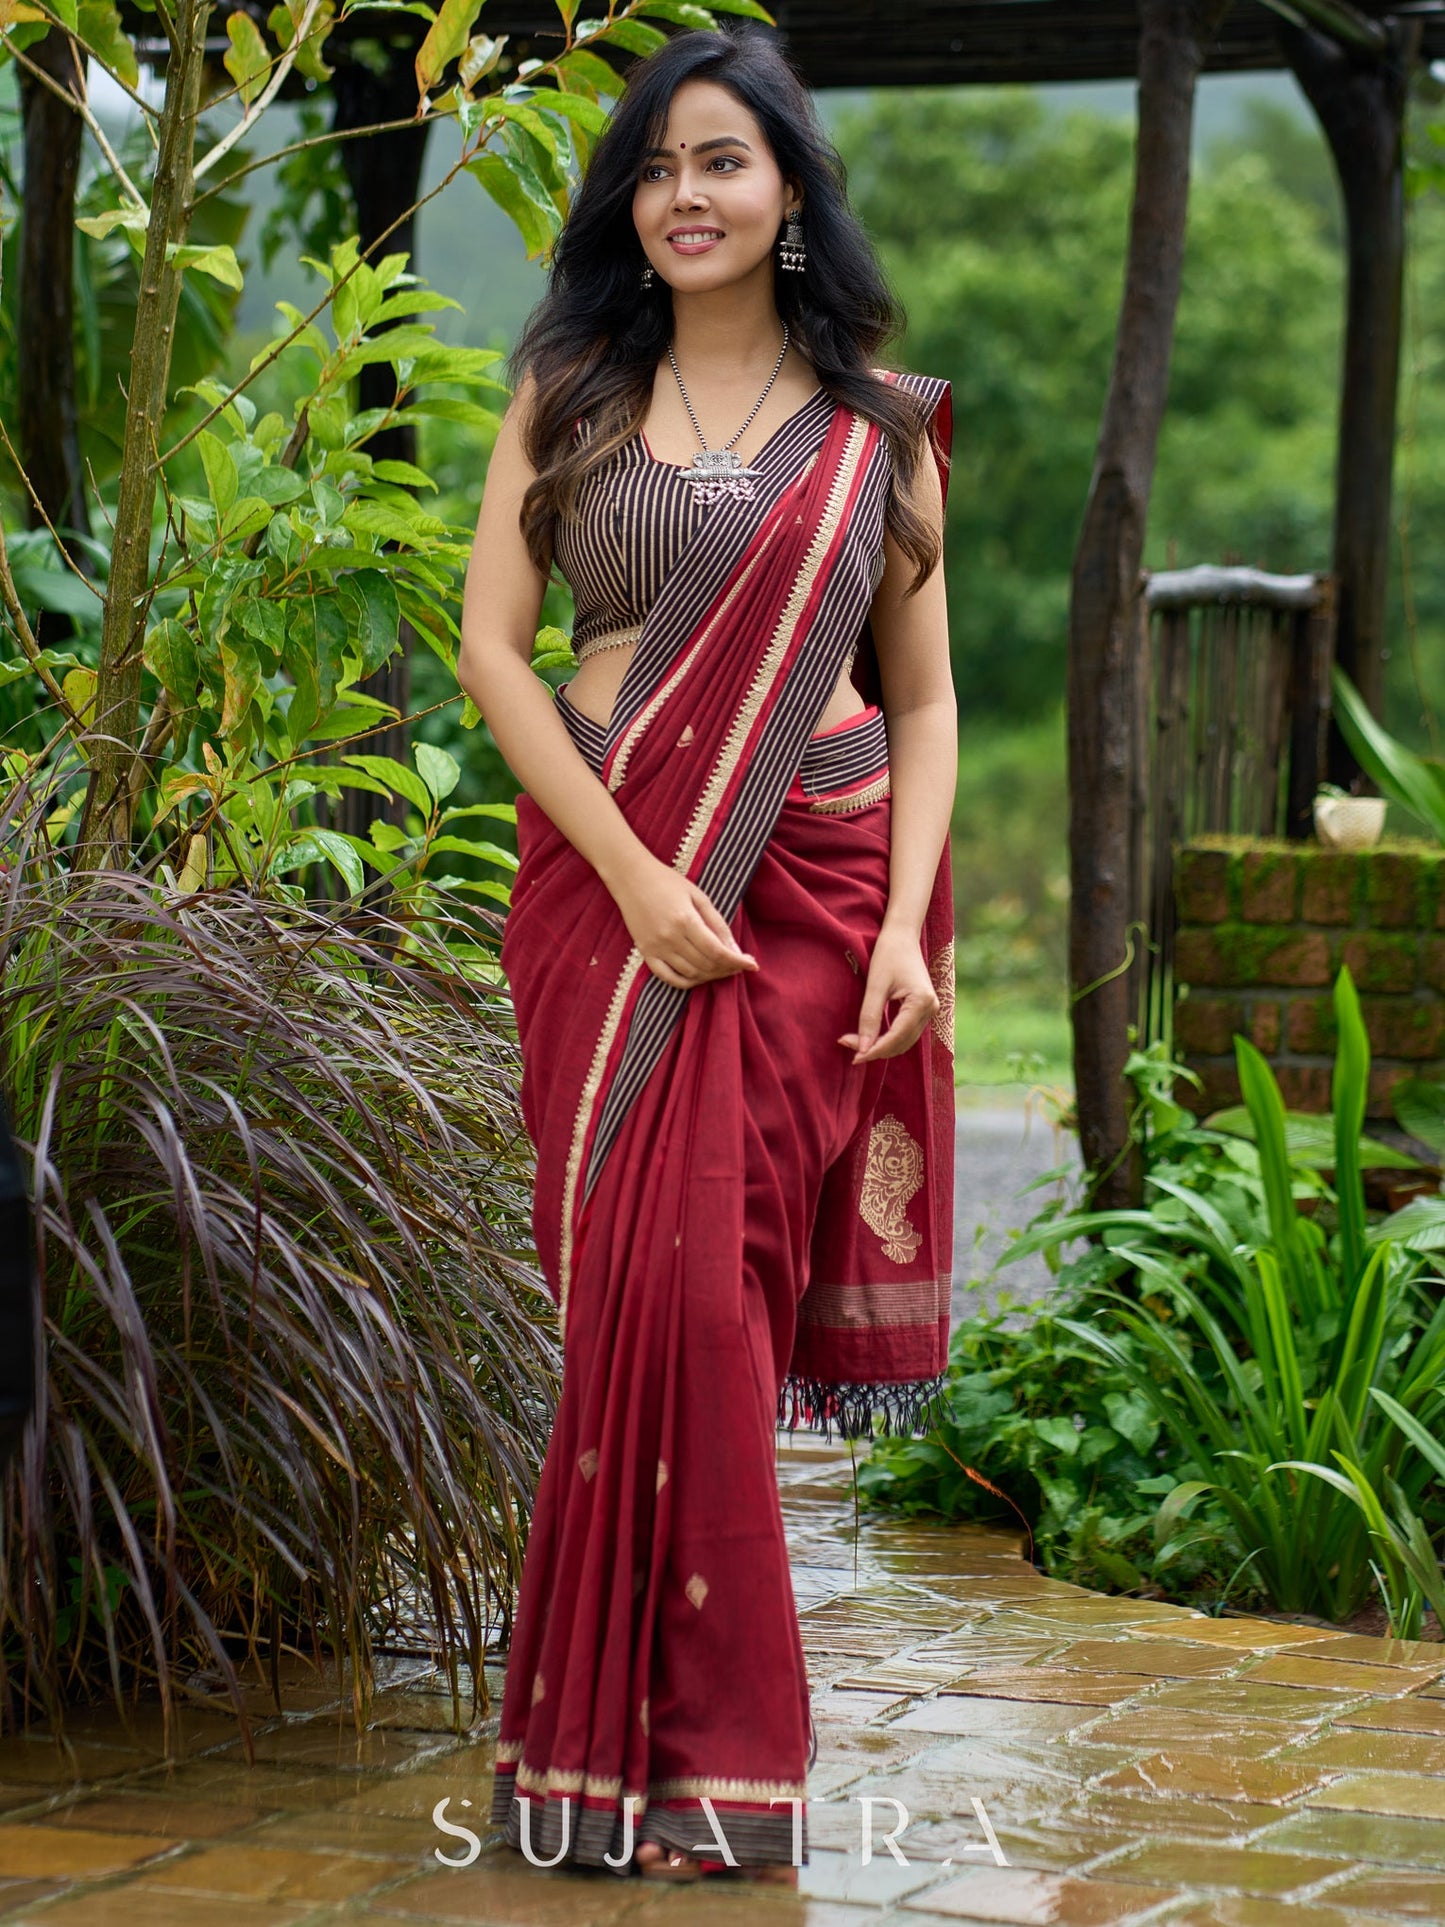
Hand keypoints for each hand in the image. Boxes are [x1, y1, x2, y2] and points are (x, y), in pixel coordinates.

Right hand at [609, 853, 758, 988]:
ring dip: (711, 975)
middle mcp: (670, 937)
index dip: (737, 961)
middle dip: (728, 969)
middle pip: (706, 965)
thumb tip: (735, 950)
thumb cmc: (667, 881)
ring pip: (691, 974)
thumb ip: (717, 924)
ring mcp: (655, 947)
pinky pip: (668, 978)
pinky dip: (687, 982)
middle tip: (739, 964)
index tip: (752, 965)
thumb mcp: (698, 896)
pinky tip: (700, 976)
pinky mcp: (645, 952)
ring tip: (723, 968)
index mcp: (685, 920)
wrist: (631, 877)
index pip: (717, 951)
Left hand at [838, 925, 937, 1063]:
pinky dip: (888, 1038)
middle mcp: (931, 1009)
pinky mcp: (923, 1009)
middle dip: (875, 1049)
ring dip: (881, 1046)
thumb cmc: (888, 954)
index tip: (853, 1057)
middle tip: (848, 1046)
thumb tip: (862, 1048)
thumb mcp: (875, 985)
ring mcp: (930, 1010)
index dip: (874, 1050)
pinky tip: (870, 1037)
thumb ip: (869, 1017)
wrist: (902, 936)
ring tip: (855, 1043)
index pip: (896, 1037)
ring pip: (904, 1041)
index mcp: (922, 1002)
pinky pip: (906, 1033)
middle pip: (901, 1043)